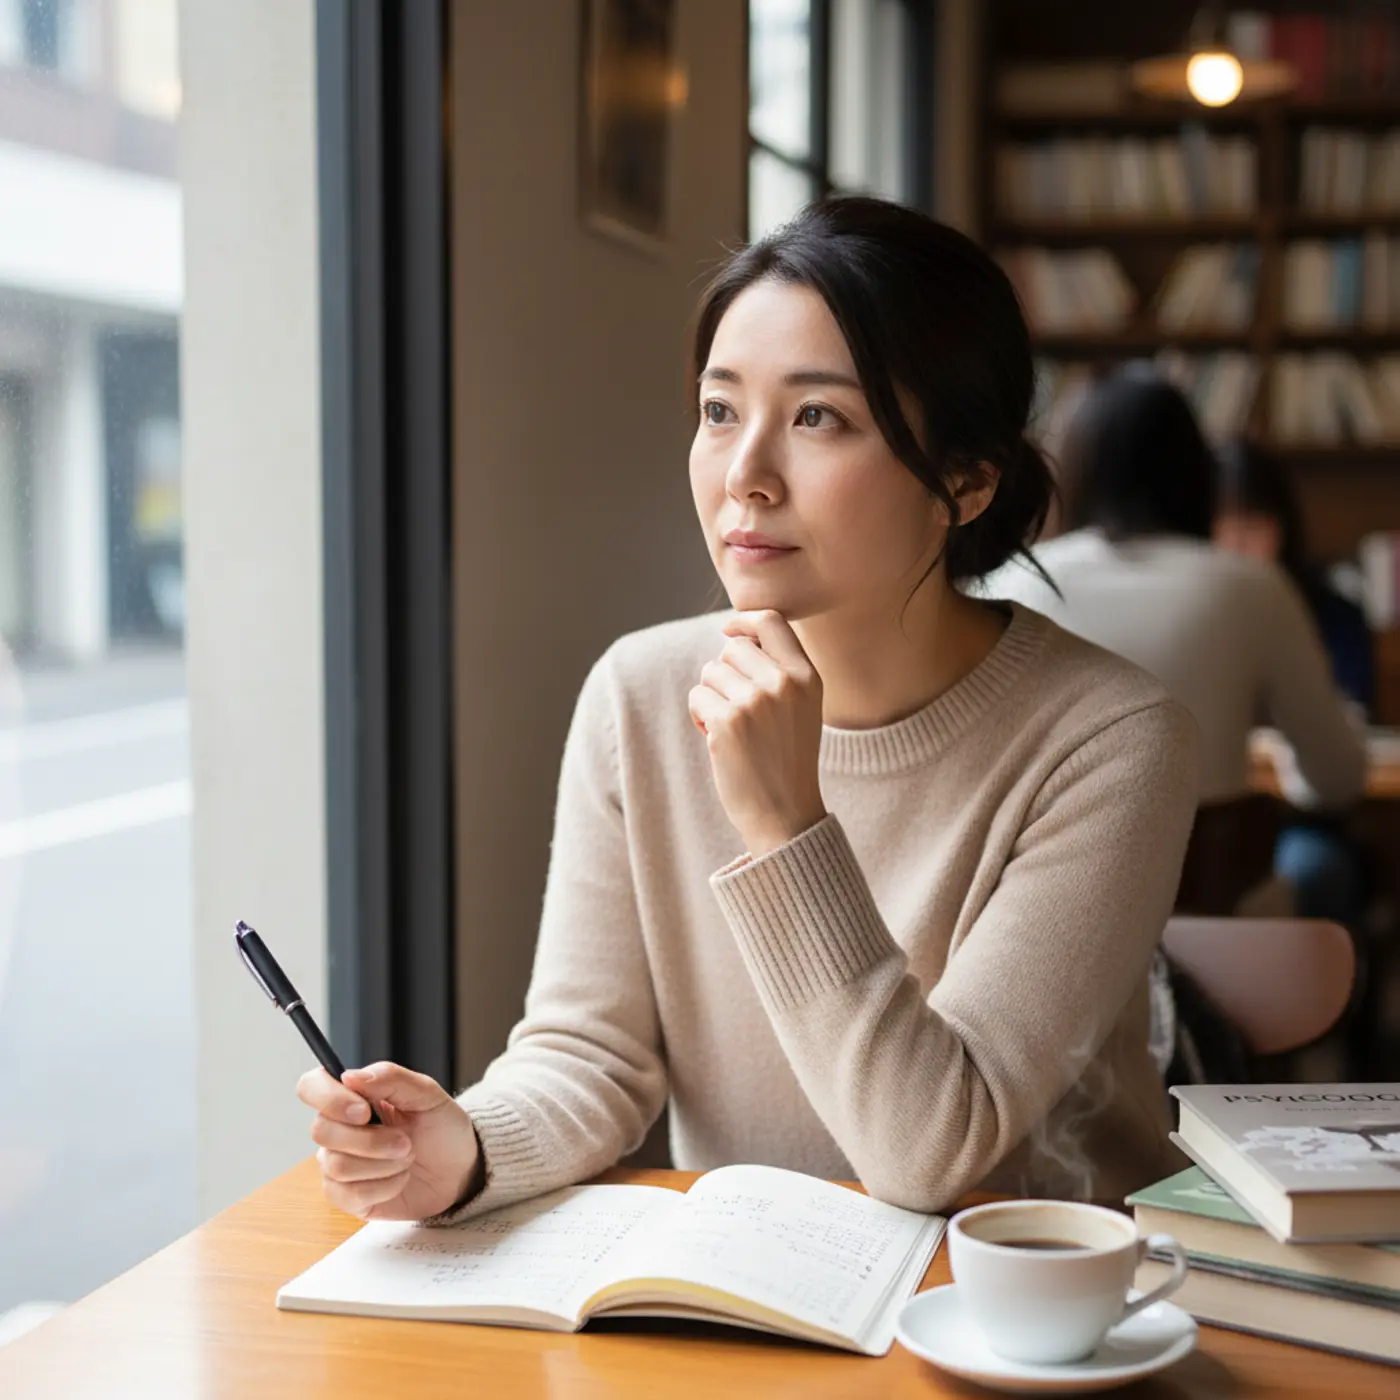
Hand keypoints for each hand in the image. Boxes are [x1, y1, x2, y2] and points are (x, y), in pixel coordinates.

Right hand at [298, 1061, 480, 1220]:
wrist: (460, 1169)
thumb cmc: (441, 1127)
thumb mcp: (427, 1094)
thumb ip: (391, 1078)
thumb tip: (350, 1075)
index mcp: (354, 1097)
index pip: (311, 1086)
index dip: (328, 1098)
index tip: (363, 1111)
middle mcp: (340, 1129)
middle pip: (321, 1131)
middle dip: (370, 1140)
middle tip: (405, 1142)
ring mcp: (339, 1164)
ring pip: (336, 1166)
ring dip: (382, 1164)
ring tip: (407, 1158)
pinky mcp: (347, 1197)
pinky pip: (348, 1195)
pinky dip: (383, 1187)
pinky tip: (399, 1179)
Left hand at [688, 610, 826, 856]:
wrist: (784, 814)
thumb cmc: (786, 761)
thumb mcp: (801, 709)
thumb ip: (780, 671)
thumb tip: (736, 636)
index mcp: (807, 677)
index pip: (772, 621)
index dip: (744, 620)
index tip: (729, 629)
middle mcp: (783, 684)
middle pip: (732, 648)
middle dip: (725, 673)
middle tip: (736, 707)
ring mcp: (755, 701)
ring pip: (711, 672)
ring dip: (712, 697)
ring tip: (732, 728)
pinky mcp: (727, 722)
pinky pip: (698, 697)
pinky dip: (700, 716)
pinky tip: (717, 739)